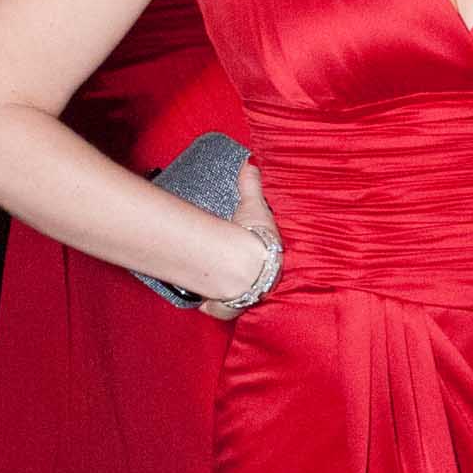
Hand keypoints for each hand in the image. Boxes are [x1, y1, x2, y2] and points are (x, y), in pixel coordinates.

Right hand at [201, 158, 280, 320]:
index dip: (256, 256)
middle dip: (240, 277)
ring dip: (225, 292)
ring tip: (213, 283)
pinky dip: (208, 306)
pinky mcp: (222, 308)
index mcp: (270, 259)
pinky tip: (201, 300)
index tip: (246, 252)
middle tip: (225, 267)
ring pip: (233, 296)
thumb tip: (250, 164)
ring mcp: (241, 297)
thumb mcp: (253, 206)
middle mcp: (259, 282)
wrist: (237, 267)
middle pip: (248, 280)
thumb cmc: (250, 238)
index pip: (265, 259)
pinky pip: (215, 309)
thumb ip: (251, 184)